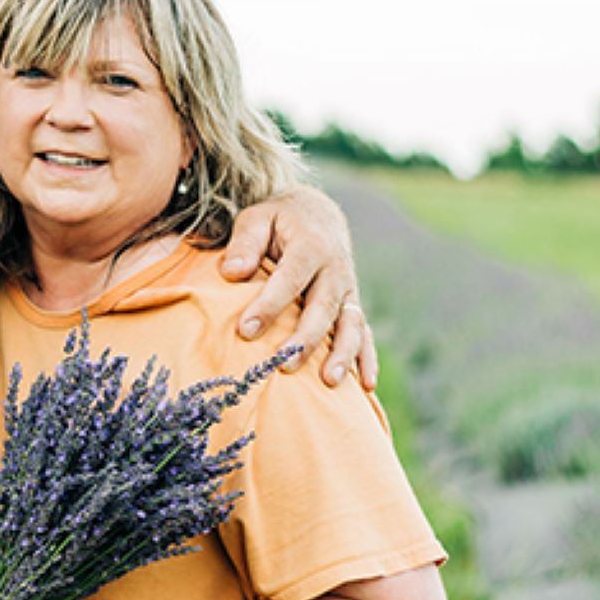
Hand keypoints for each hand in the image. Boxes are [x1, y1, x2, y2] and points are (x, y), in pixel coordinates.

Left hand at [222, 185, 376, 388]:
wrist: (316, 214)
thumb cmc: (278, 220)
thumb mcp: (257, 218)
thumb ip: (245, 243)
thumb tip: (232, 272)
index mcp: (311, 246)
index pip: (289, 280)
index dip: (269, 306)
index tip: (246, 331)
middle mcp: (335, 270)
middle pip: (323, 308)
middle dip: (304, 339)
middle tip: (282, 365)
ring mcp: (348, 290)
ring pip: (350, 325)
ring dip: (342, 354)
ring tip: (329, 381)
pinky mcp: (352, 306)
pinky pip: (363, 333)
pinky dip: (367, 358)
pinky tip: (366, 386)